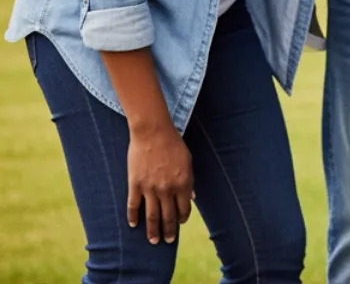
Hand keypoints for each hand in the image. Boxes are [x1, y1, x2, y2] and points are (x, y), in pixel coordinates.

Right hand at [126, 122, 192, 243]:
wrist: (152, 132)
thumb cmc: (173, 144)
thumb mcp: (188, 161)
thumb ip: (190, 181)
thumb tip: (192, 197)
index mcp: (183, 183)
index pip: (184, 207)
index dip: (182, 217)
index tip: (180, 223)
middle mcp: (167, 189)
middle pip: (168, 215)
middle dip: (169, 230)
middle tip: (167, 241)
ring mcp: (150, 188)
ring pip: (152, 215)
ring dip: (153, 230)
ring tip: (153, 240)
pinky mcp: (135, 185)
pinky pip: (133, 206)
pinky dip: (133, 217)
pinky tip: (133, 225)